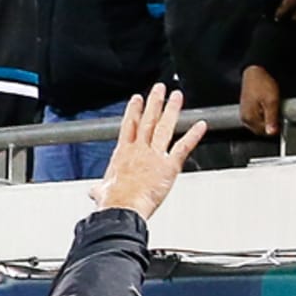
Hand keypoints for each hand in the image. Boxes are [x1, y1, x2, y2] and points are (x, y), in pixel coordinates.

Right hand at [91, 84, 206, 220]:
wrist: (122, 207)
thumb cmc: (113, 202)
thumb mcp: (102, 192)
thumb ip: (100, 189)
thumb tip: (95, 193)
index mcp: (123, 153)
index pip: (129, 126)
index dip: (133, 111)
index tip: (137, 100)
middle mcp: (139, 149)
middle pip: (147, 120)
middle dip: (154, 102)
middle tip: (159, 88)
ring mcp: (154, 155)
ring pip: (164, 126)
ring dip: (171, 109)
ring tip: (177, 96)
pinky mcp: (168, 165)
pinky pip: (183, 146)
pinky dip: (193, 135)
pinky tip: (200, 125)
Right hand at [239, 66, 281, 135]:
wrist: (255, 72)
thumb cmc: (261, 83)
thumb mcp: (271, 101)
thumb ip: (272, 118)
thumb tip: (272, 132)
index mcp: (249, 117)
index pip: (265, 132)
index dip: (275, 126)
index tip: (281, 118)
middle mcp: (245, 118)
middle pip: (262, 129)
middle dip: (270, 123)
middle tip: (276, 111)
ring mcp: (245, 114)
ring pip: (260, 124)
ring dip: (267, 119)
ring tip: (271, 106)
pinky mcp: (246, 110)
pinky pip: (257, 118)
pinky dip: (263, 115)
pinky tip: (266, 106)